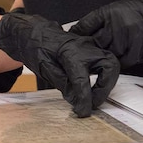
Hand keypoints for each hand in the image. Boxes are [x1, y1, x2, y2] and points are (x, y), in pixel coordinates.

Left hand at [0, 12, 119, 116]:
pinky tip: (92, 85)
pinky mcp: (90, 48)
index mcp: (69, 52)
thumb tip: (77, 100)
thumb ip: (62, 84)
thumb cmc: (34, 45)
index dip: (84, 99)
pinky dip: (103, 75)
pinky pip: (104, 61)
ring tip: (94, 96)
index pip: (82, 79)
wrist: (32, 31)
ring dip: (106, 82)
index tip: (84, 111)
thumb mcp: (43, 68)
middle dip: (104, 88)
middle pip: (109, 66)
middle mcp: (83, 46)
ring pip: (111, 63)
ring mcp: (89, 45)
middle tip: (93, 101)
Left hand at [69, 0, 142, 67]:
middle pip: (92, 43)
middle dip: (85, 48)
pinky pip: (120, 63)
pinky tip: (113, 62)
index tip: (70, 39)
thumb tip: (89, 28)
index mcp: (109, 13)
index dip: (76, 34)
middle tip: (78, 53)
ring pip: (105, 55)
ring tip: (93, 60)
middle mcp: (115, 28)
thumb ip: (105, 18)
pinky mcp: (137, 54)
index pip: (84, 25)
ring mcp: (126, 42)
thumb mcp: (121, 6)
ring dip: (99, 58)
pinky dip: (115, 63)